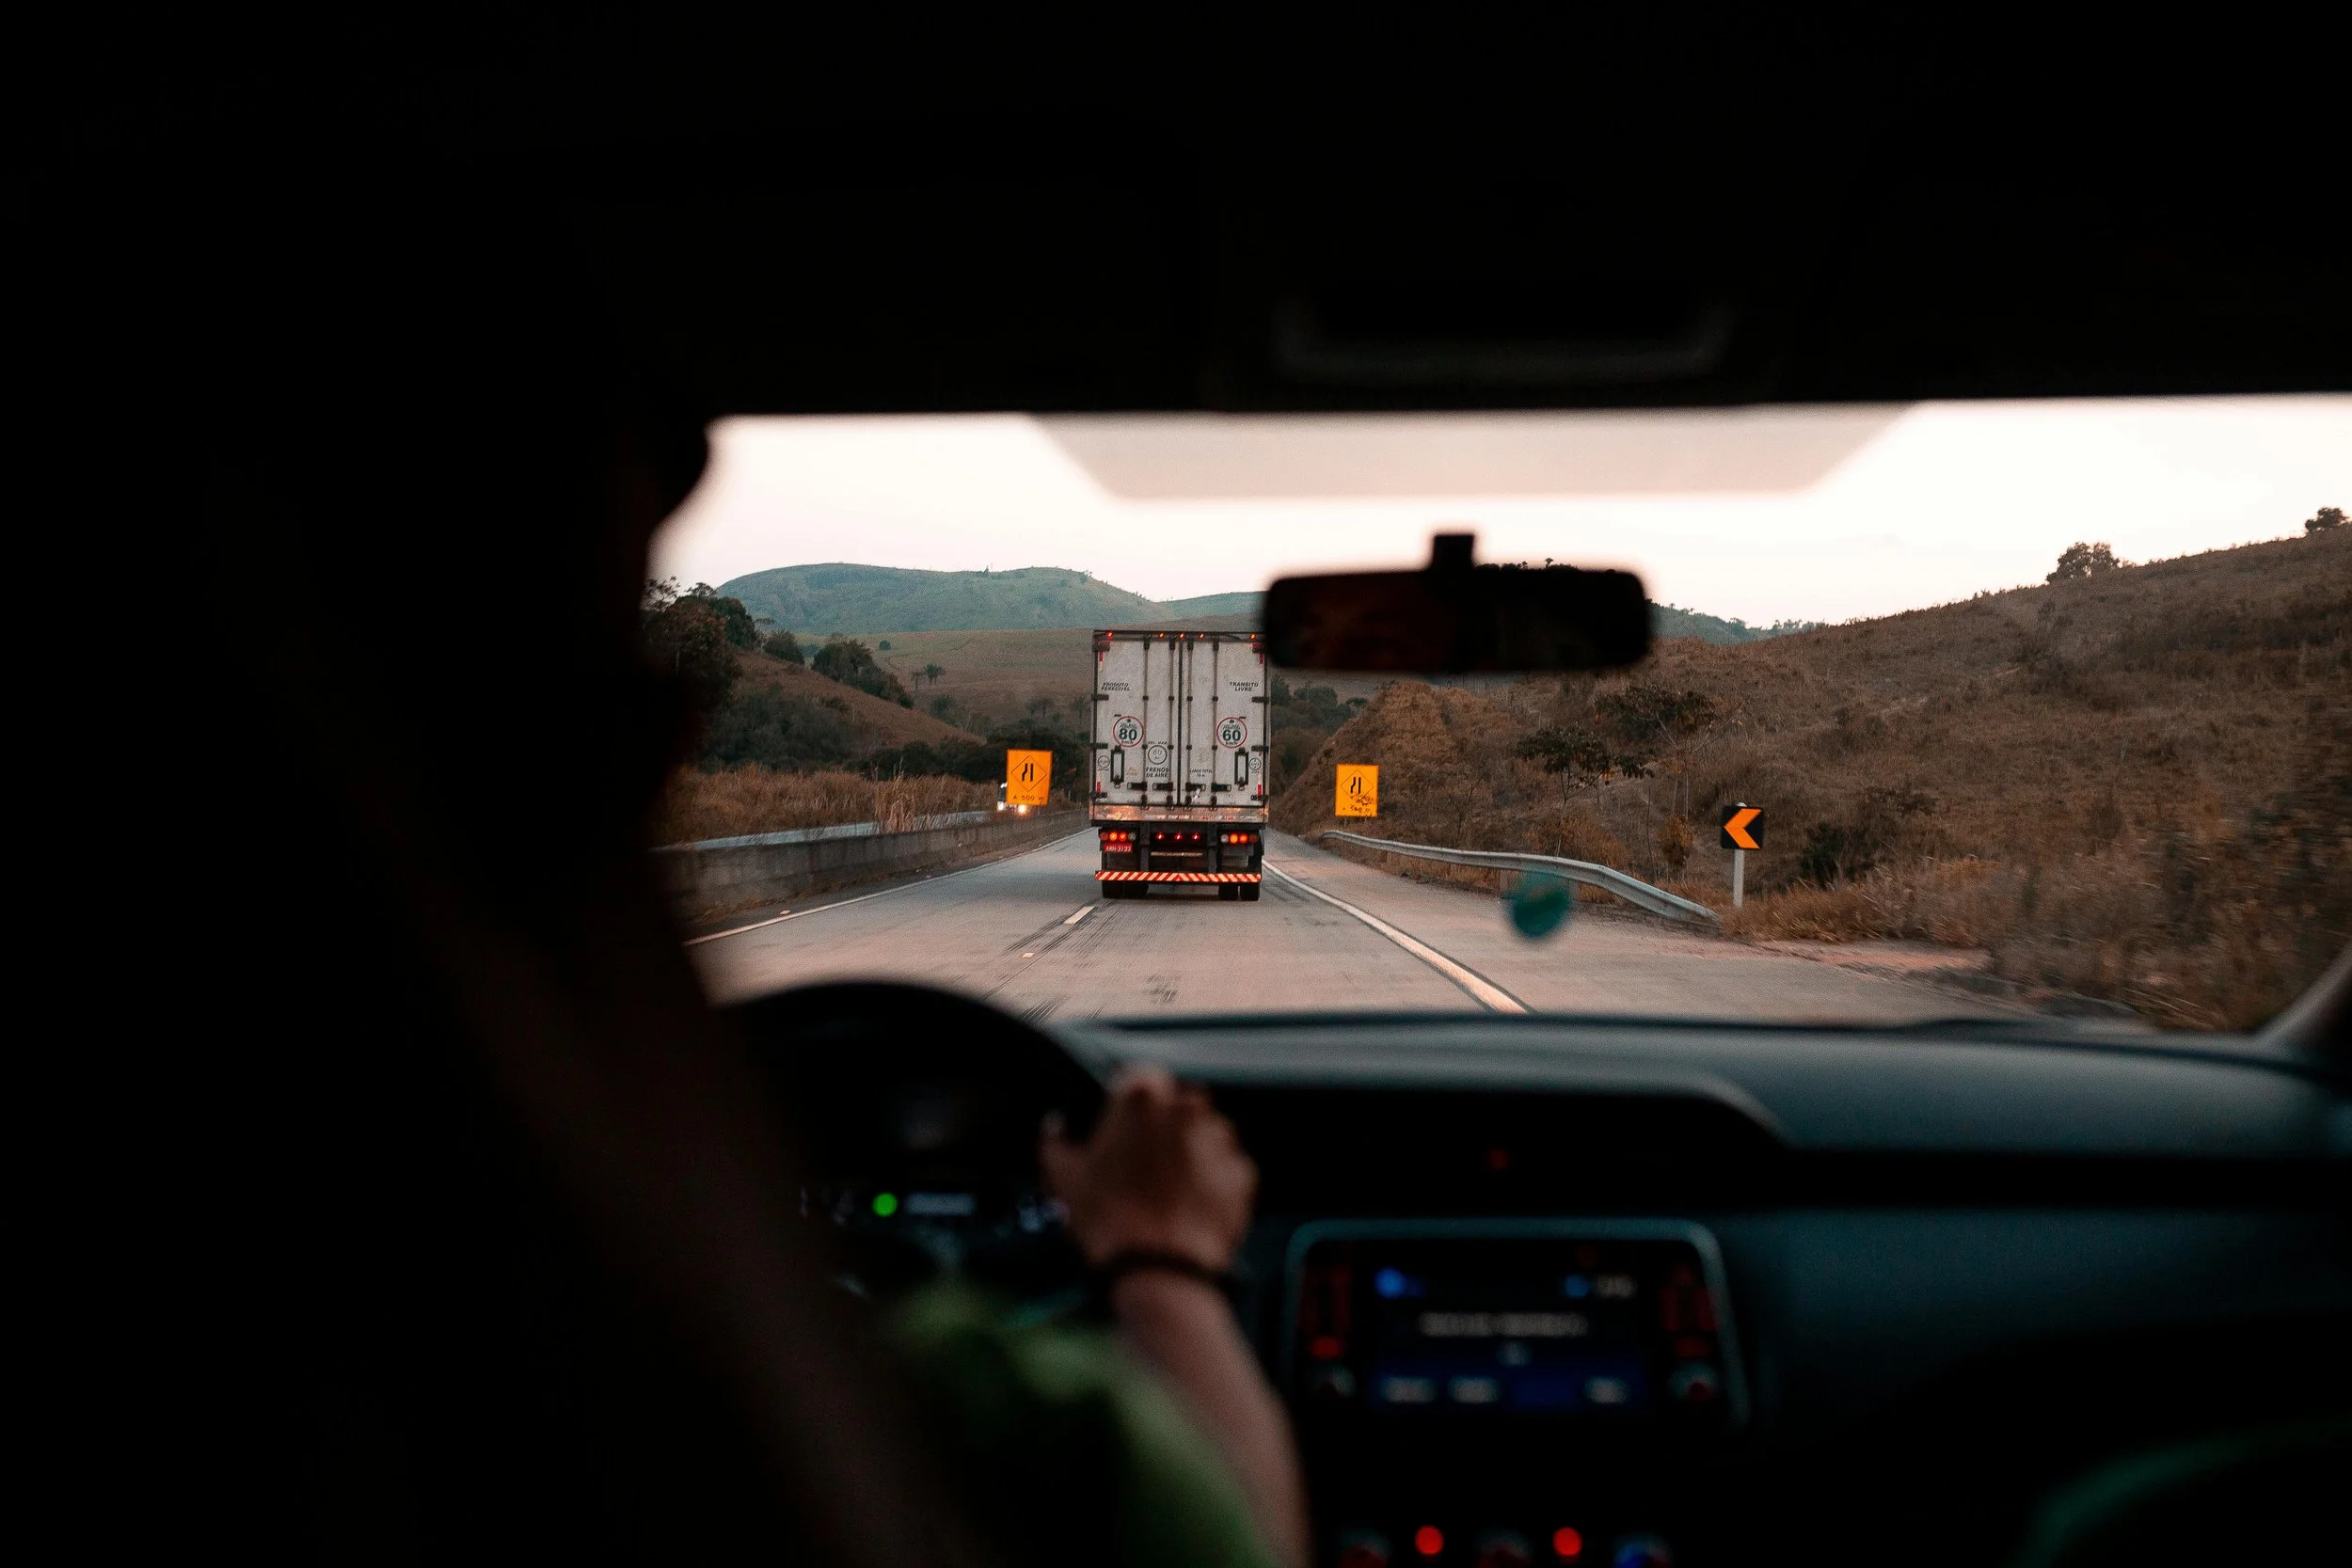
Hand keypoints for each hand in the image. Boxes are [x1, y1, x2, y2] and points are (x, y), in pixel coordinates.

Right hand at [1040, 1067, 1256, 1271]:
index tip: (1122, 1127)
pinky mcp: (1241, 1172)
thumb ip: (1055, 1141)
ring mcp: (1219, 1140)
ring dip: (1190, 1151)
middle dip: (1162, 1127)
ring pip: (1205, 1133)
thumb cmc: (1108, 1221)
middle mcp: (1186, 1109)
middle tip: (1142, 1164)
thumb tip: (1054, 1128)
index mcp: (1141, 1099)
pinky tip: (1190, 1206)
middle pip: (1176, 1105)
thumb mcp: (1063, 1178)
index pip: (1140, 1077)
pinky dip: (1213, 1182)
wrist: (1159, 1272)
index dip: (1129, 1104)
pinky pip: (1226, 1168)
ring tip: (1167, 1189)